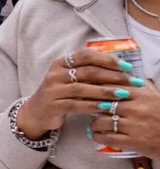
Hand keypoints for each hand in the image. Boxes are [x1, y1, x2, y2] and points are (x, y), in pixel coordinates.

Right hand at [16, 50, 138, 139]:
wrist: (37, 112)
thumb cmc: (61, 94)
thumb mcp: (70, 79)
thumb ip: (88, 72)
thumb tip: (120, 68)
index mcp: (61, 63)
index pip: (86, 56)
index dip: (108, 60)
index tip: (127, 67)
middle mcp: (55, 74)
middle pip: (87, 71)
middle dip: (112, 76)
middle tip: (131, 81)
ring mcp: (52, 90)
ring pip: (82, 88)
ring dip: (105, 91)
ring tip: (123, 94)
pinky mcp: (52, 105)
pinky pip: (76, 104)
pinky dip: (92, 105)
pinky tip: (106, 107)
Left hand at [90, 78, 159, 160]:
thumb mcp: (156, 97)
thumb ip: (143, 86)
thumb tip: (128, 74)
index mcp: (142, 94)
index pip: (111, 86)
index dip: (95, 87)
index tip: (84, 88)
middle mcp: (136, 108)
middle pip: (102, 103)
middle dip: (91, 105)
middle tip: (82, 106)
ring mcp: (134, 125)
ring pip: (101, 120)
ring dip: (93, 122)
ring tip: (93, 124)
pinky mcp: (133, 142)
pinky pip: (106, 137)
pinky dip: (97, 135)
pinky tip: (95, 134)